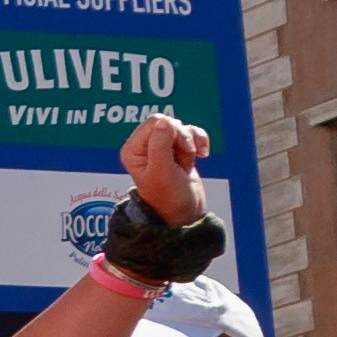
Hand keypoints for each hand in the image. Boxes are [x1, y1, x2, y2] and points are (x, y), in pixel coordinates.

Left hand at [119, 110, 212, 231]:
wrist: (184, 215)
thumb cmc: (169, 198)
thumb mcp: (162, 171)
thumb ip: (161, 144)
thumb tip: (165, 121)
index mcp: (133, 150)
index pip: (155, 122)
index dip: (172, 132)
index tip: (179, 152)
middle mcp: (145, 146)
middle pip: (170, 123)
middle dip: (182, 140)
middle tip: (181, 162)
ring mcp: (163, 147)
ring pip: (183, 128)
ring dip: (191, 144)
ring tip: (187, 164)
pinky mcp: (179, 150)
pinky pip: (192, 133)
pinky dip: (200, 141)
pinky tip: (203, 155)